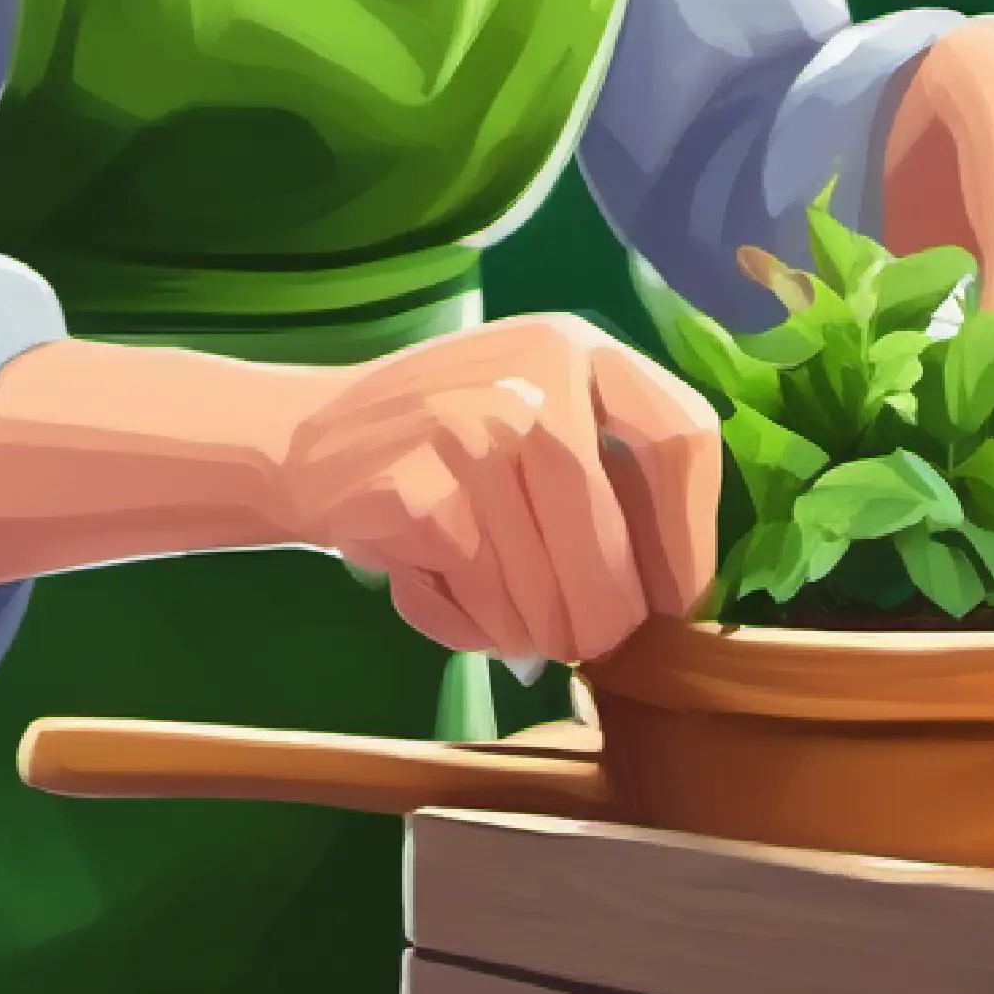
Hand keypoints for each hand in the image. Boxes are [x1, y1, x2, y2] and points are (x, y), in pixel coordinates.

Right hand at [270, 314, 719, 668]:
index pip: (682, 438)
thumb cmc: (445, 441)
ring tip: (497, 614)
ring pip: (548, 591)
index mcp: (577, 348)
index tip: (671, 602)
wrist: (305, 440)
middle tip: (579, 644)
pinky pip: (484, 604)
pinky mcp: (420, 491)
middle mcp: (535, 375)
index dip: (688, 538)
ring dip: (532, 632)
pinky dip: (471, 627)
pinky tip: (436, 589)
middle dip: (602, 618)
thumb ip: (606, 477)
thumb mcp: (534, 409)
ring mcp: (473, 429)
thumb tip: (672, 607)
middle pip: (612, 543)